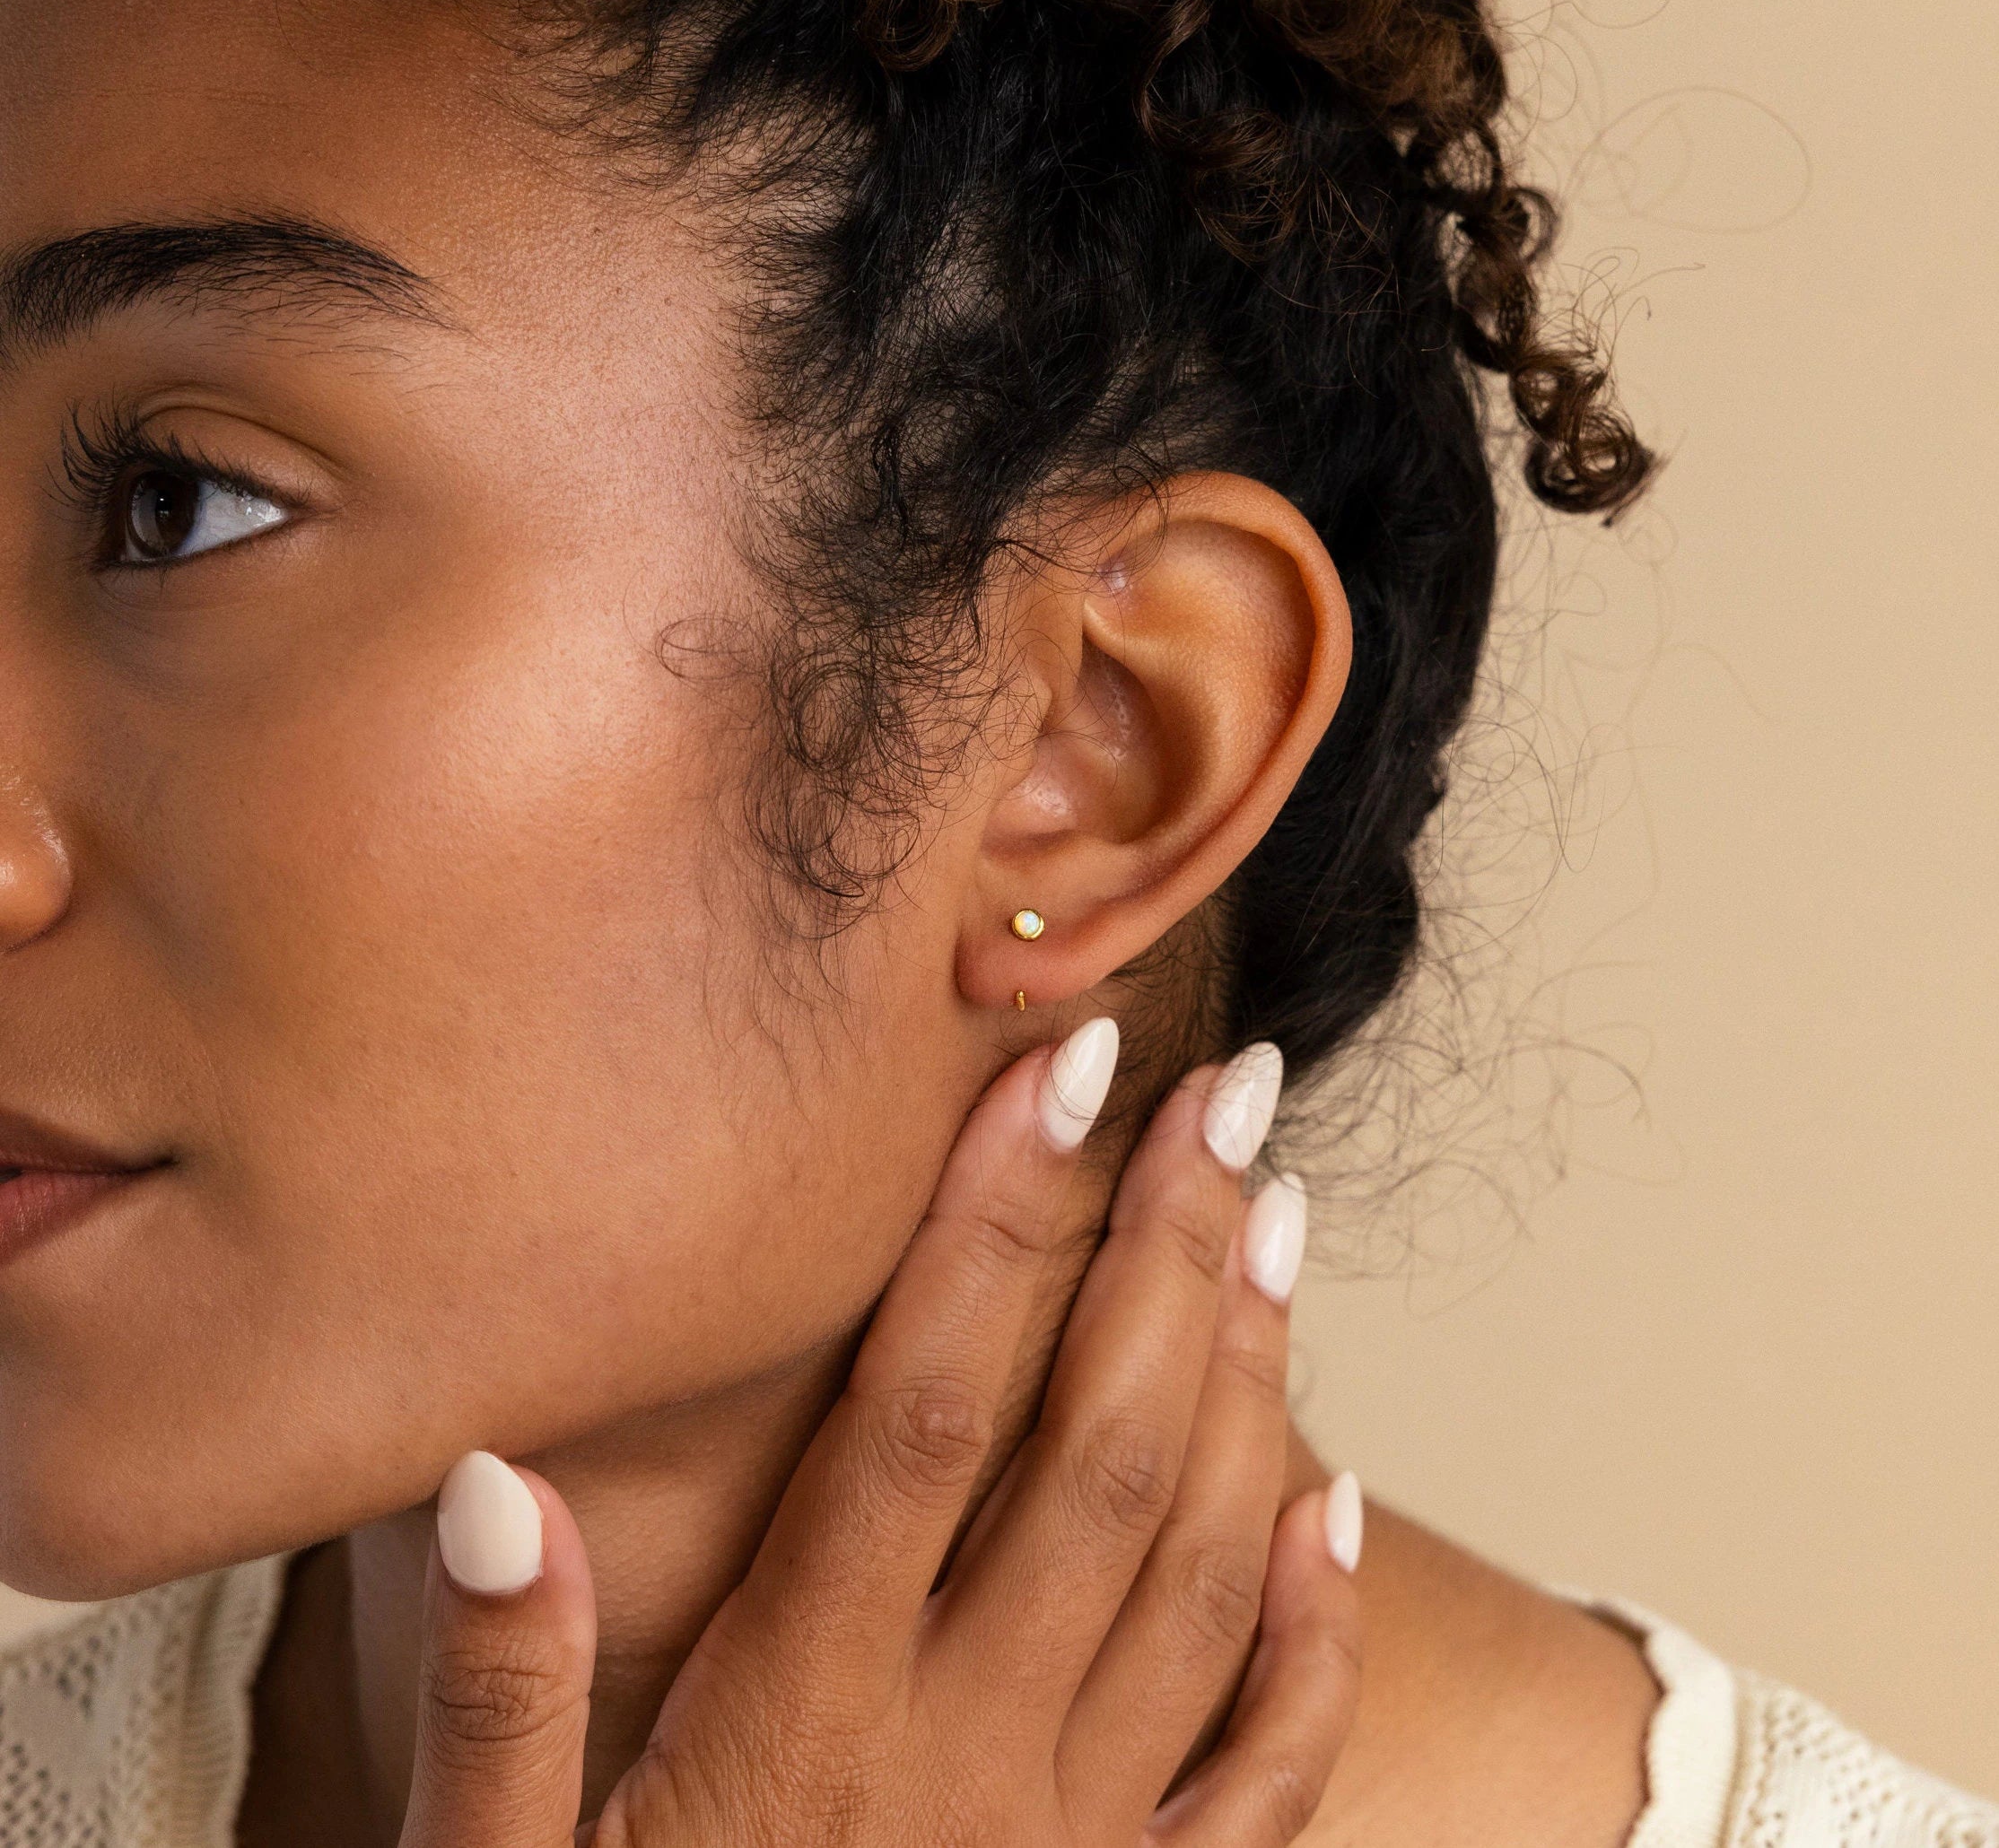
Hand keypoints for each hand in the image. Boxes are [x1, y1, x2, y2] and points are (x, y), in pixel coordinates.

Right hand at [398, 1023, 1363, 1846]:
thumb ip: (496, 1700)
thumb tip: (498, 1479)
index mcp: (801, 1731)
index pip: (924, 1413)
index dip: (994, 1228)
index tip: (1053, 1074)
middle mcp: (964, 1767)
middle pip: (1097, 1455)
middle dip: (1164, 1252)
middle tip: (1222, 1096)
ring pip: (1200, 1572)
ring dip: (1249, 1381)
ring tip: (1275, 1220)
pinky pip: (1261, 1766)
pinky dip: (1312, 1624)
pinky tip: (1336, 1495)